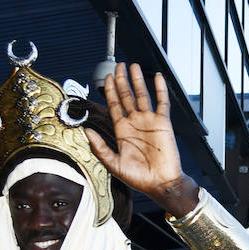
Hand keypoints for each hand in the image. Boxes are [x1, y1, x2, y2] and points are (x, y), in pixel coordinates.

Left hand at [90, 63, 199, 216]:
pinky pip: (162, 102)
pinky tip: (156, 78)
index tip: (107, 78)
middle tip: (118, 66)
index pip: (114, 105)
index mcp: (122, 130)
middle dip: (121, 80)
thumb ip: (99, 147)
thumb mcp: (113, 164)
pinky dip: (160, 89)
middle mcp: (135, 123)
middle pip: (126, 96)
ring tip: (133, 66)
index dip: (109, 91)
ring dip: (137, 80)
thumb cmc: (139, 178)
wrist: (160, 183)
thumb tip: (86, 131)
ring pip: (142, 95)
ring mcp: (149, 121)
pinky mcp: (163, 123)